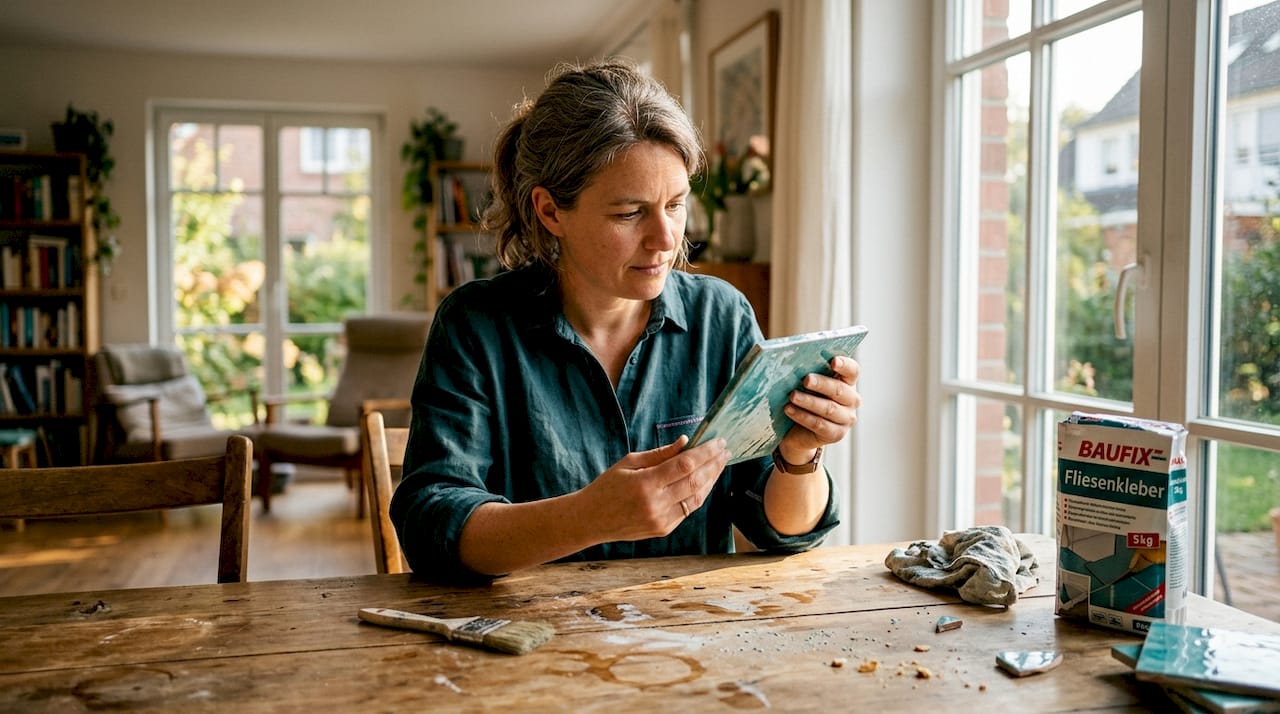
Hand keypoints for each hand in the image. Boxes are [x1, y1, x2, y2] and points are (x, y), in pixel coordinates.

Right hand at [578, 436, 730, 541]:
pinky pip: (688, 510)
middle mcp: (655, 504)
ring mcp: (661, 520)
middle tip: (725, 450)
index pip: (685, 465)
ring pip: (697, 498)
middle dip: (714, 464)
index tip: (718, 441)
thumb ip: (660, 454)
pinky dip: (700, 494)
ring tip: (720, 464)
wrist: (590, 520)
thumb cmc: (607, 486)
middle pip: (695, 481)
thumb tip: (686, 442)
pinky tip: (706, 481)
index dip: (705, 452)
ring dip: (711, 479)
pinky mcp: (663, 530)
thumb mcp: (628, 463)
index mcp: (645, 484)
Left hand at [777, 356, 860, 464]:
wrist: (798, 432)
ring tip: (792, 396)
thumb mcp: (808, 385)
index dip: (845, 365)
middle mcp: (852, 400)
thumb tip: (792, 361)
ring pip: (829, 408)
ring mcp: (846, 419)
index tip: (833, 361)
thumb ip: (808, 373)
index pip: (852, 371)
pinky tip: (789, 409)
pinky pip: (819, 424)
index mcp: (848, 383)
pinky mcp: (836, 434)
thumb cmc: (804, 400)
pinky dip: (803, 416)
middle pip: (839, 390)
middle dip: (822, 384)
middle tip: (806, 379)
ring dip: (809, 401)